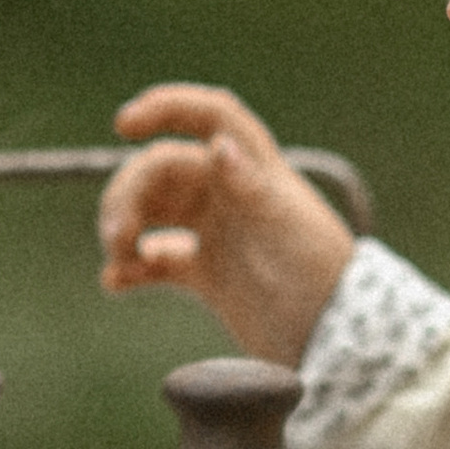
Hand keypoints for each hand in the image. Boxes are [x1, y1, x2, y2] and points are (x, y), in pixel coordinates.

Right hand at [99, 84, 356, 364]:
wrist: (334, 341)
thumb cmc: (319, 276)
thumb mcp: (286, 229)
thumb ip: (250, 187)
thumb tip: (217, 146)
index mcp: (253, 170)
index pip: (210, 117)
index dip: (167, 108)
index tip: (124, 125)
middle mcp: (230, 193)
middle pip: (162, 170)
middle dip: (129, 194)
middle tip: (116, 238)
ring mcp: (217, 232)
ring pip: (152, 210)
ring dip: (124, 226)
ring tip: (116, 259)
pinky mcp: (208, 273)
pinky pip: (156, 260)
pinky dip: (131, 267)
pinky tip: (115, 283)